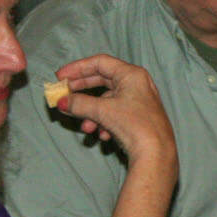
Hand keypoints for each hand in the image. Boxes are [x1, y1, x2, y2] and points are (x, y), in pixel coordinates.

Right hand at [48, 54, 176, 169]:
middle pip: (102, 80)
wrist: (156, 154)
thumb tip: (61, 102)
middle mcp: (137, 84)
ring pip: (107, 101)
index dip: (77, 68)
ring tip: (86, 128)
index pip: (100, 62)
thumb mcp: (102, 111)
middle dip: (82, 92)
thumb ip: (79, 104)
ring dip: (92, 114)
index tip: (60, 77)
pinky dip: (104, 123)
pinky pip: (115, 114)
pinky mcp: (138, 117)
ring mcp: (138, 101)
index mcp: (132, 74)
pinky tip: (103, 136)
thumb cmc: (134, 125)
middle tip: (64, 96)